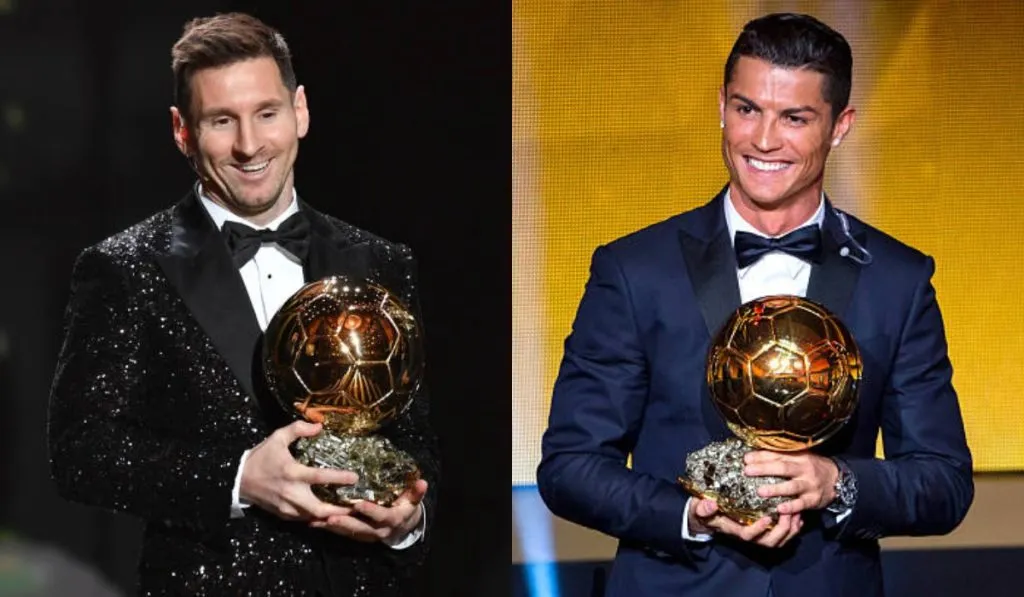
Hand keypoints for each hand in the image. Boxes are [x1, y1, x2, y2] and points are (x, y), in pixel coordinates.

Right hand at [240, 420, 357, 521]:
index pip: (320, 477)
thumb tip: (320, 425)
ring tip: (346, 510)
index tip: (355, 478)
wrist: (237, 479)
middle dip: (339, 510)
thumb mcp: (277, 437)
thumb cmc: (260, 457)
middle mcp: (291, 493)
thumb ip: (299, 429)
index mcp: (292, 473)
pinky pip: (303, 519)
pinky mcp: (282, 515)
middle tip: (356, 506)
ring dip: (330, 515)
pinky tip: (327, 513)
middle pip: (319, 509)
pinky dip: (316, 517)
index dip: (339, 478)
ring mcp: (286, 507)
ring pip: (313, 517)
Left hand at [311, 479, 427, 543]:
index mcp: (392, 519)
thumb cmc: (406, 507)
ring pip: (348, 532)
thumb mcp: (413, 500)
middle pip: (360, 528)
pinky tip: (313, 523)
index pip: (381, 516)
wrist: (402, 527)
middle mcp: (378, 530)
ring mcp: (366, 534)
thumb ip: (416, 492)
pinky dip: (328, 529)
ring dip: (332, 527)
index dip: (371, 511)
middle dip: (345, 523)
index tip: (360, 504)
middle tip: (330, 517)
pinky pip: (341, 533)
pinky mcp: (357, 535)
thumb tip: (423, 481)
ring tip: (316, 521)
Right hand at [688, 498, 802, 547]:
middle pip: (769, 542)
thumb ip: (703, 508)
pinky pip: (782, 534)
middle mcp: (748, 534)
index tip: (767, 518)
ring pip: (778, 540)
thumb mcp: (699, 508)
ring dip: (790, 529)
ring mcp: (758, 533)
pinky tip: (797, 514)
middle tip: (788, 513)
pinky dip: (792, 527)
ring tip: (796, 512)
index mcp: (734, 530)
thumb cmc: (704, 511)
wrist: (707, 516)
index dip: (759, 530)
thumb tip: (711, 504)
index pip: (748, 535)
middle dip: (782, 530)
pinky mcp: (764, 529)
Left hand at [743, 450, 838, 514]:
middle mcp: (804, 470)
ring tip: (760, 491)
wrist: (837, 479)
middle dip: (764, 469)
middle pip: (783, 468)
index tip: (746, 458)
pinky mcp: (813, 499)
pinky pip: (801, 504)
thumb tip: (756, 454)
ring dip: (775, 489)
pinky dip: (791, 506)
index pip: (778, 455)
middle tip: (747, 470)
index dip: (761, 456)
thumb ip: (782, 456)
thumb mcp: (800, 457)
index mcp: (799, 457)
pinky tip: (779, 508)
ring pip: (792, 487)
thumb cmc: (812, 467)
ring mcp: (810, 485)